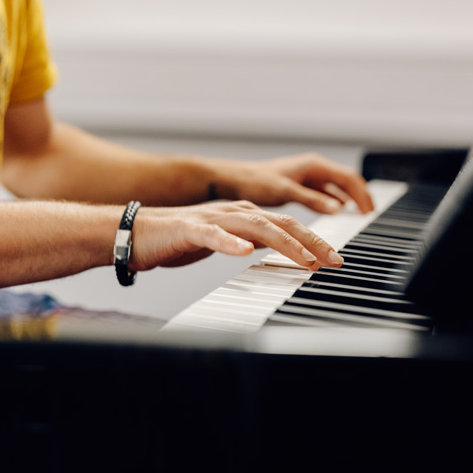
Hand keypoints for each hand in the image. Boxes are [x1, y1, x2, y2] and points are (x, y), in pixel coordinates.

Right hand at [129, 200, 343, 271]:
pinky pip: (212, 234)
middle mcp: (233, 212)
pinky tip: (244, 251)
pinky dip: (230, 242)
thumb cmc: (180, 239)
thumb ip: (251, 240)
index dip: (313, 241)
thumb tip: (279, 247)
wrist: (138, 232)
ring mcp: (212, 218)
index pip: (286, 226)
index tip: (334, 259)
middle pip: (280, 223)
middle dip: (311, 241)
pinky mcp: (189, 229)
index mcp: (243, 216)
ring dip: (282, 242)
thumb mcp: (226, 240)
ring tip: (304, 258)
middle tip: (333, 260)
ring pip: (254, 225)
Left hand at [208, 152, 372, 214]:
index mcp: (313, 166)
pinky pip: (323, 192)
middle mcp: (312, 168)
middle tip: (369, 214)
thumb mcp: (286, 192)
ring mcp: (306, 176)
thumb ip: (312, 199)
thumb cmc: (255, 181)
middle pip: (346, 180)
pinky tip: (334, 211)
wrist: (233, 179)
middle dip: (360, 196)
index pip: (349, 178)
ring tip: (358, 214)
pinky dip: (333, 201)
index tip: (369, 212)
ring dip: (348, 198)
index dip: (362, 195)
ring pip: (336, 186)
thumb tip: (338, 208)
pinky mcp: (299, 185)